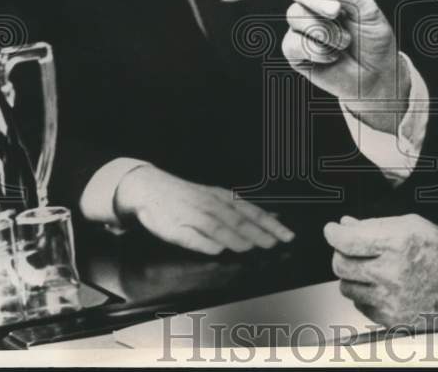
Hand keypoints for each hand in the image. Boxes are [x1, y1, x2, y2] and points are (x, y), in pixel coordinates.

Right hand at [113, 165, 294, 255]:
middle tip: (274, 243)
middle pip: (238, 220)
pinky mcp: (175, 228)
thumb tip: (269, 219)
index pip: (252, 212)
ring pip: (218, 227)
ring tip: (250, 247)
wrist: (150, 188)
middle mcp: (211, 205)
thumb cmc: (187, 197)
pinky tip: (218, 250)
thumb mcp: (216, 197)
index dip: (270, 224)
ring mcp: (193, 216)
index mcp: (222, 198)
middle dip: (258, 233)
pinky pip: (193, 238)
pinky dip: (206, 244)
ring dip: (236, 237)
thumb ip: (239, 210)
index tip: (287, 235)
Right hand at [283, 0, 409, 133]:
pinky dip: (317, 50)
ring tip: (345, 42)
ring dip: (324, 31)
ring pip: (295, 16)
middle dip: (317, 0)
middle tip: (337, 12)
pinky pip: (293, 42)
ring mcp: (303, 26)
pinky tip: (333, 55)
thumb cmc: (374, 41)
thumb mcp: (369, 11)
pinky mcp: (296, 50)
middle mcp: (314, 3)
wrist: (377, 76)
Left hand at [324, 214, 437, 332]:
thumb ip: (375, 225)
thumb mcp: (413, 225)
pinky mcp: (392, 320)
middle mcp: (392, 273)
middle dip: (340, 253)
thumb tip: (347, 225)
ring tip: (368, 268)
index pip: (346, 241)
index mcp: (397, 243)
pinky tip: (380, 286)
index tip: (332, 230)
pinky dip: (364, 295)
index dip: (333, 233)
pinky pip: (361, 306)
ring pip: (346, 287)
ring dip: (351, 276)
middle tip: (349, 248)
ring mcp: (391, 300)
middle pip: (341, 265)